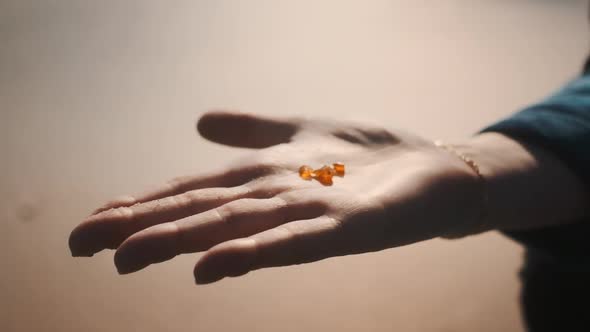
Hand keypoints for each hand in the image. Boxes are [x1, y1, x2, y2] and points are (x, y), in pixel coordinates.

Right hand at [69, 111, 482, 283]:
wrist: (437, 169)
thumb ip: (252, 129)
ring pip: (235, 225)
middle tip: (82, 245)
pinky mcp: (350, 224)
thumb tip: (198, 121)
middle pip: (200, 211)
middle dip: (140, 226)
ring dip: (181, 240)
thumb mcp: (303, 130)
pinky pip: (296, 240)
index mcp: (263, 177)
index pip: (191, 190)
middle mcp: (277, 198)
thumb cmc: (369, 158)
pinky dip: (254, 250)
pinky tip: (214, 265)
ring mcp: (311, 213)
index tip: (91, 220)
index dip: (140, 203)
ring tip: (127, 255)